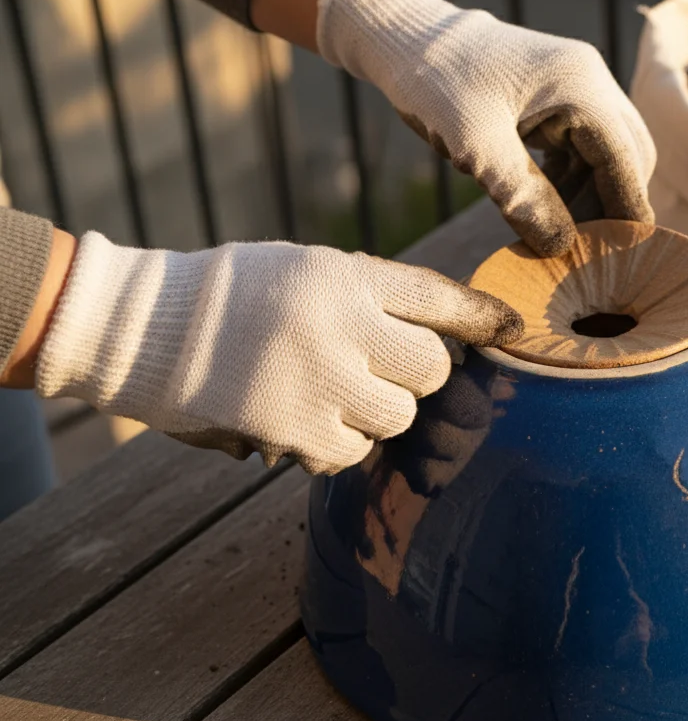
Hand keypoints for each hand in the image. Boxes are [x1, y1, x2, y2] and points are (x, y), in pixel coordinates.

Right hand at [34, 232, 521, 474]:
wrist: (142, 328)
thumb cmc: (231, 296)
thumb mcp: (302, 269)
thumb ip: (367, 296)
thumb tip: (442, 341)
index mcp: (342, 273)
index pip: (436, 296)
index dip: (481, 318)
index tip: (512, 332)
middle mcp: (340, 322)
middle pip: (432, 367)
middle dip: (415, 375)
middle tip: (376, 370)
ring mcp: (319, 378)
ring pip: (399, 415)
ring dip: (377, 414)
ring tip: (332, 395)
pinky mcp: (294, 428)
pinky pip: (353, 452)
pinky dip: (338, 447)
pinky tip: (305, 424)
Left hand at [315, 0, 655, 256]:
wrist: (409, 40)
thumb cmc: (436, 84)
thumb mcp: (476, 147)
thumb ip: (523, 197)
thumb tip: (562, 247)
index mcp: (581, 86)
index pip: (625, 159)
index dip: (626, 212)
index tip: (623, 259)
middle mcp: (592, 81)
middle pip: (629, 157)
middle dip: (611, 205)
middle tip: (583, 251)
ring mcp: (579, 88)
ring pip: (608, 156)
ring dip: (591, 196)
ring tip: (557, 233)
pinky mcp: (561, 100)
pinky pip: (584, 149)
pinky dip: (573, 182)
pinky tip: (546, 207)